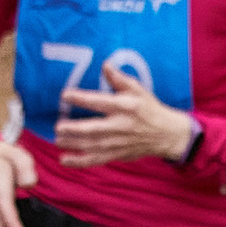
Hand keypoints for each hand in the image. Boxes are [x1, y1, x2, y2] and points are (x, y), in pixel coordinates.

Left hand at [56, 64, 197, 168]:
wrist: (167, 135)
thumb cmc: (149, 108)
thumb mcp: (138, 90)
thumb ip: (119, 79)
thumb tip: (104, 65)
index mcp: (125, 107)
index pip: (100, 102)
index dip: (82, 99)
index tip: (65, 95)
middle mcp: (121, 126)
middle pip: (95, 129)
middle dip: (75, 129)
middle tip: (59, 126)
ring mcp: (119, 143)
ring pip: (93, 146)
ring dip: (74, 145)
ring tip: (58, 140)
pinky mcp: (118, 154)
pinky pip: (97, 160)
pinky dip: (80, 162)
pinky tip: (64, 159)